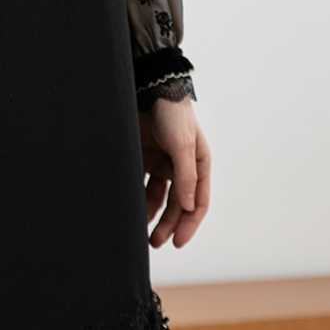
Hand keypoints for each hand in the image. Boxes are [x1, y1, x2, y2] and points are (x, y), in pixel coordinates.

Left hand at [140, 97, 210, 249]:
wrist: (148, 87)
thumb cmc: (172, 112)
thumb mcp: (182, 144)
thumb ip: (186, 175)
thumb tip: (190, 207)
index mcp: (199, 165)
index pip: (198, 202)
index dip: (189, 224)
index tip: (177, 242)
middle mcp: (182, 167)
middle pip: (178, 204)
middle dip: (168, 224)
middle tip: (155, 242)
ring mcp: (163, 163)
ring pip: (158, 198)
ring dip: (151, 214)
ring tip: (140, 230)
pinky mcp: (144, 158)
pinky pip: (142, 184)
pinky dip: (137, 197)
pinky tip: (130, 208)